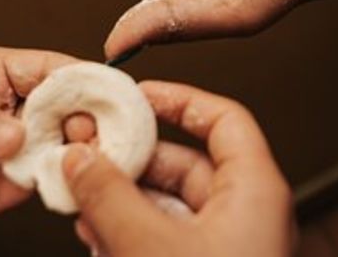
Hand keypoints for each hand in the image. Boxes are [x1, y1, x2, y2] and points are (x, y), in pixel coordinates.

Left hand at [0, 47, 85, 227]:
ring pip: (47, 157)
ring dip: (68, 160)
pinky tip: (49, 185)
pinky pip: (18, 193)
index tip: (113, 95)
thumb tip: (16, 138)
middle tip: (98, 136)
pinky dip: (38, 191)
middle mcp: (2, 113)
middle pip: (61, 117)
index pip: (52, 71)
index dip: (85, 81)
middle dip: (86, 125)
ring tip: (84, 162)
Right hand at [66, 81, 292, 256]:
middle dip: (132, 161)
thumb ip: (110, 197)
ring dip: (124, 203)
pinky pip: (171, 240)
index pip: (223, 119)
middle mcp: (250, 215)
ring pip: (173, 207)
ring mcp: (232, 248)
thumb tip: (81, 159)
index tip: (136, 96)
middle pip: (188, 164)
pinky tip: (98, 238)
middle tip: (91, 156)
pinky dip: (134, 234)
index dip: (177, 101)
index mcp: (256, 191)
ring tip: (83, 201)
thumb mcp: (149, 245)